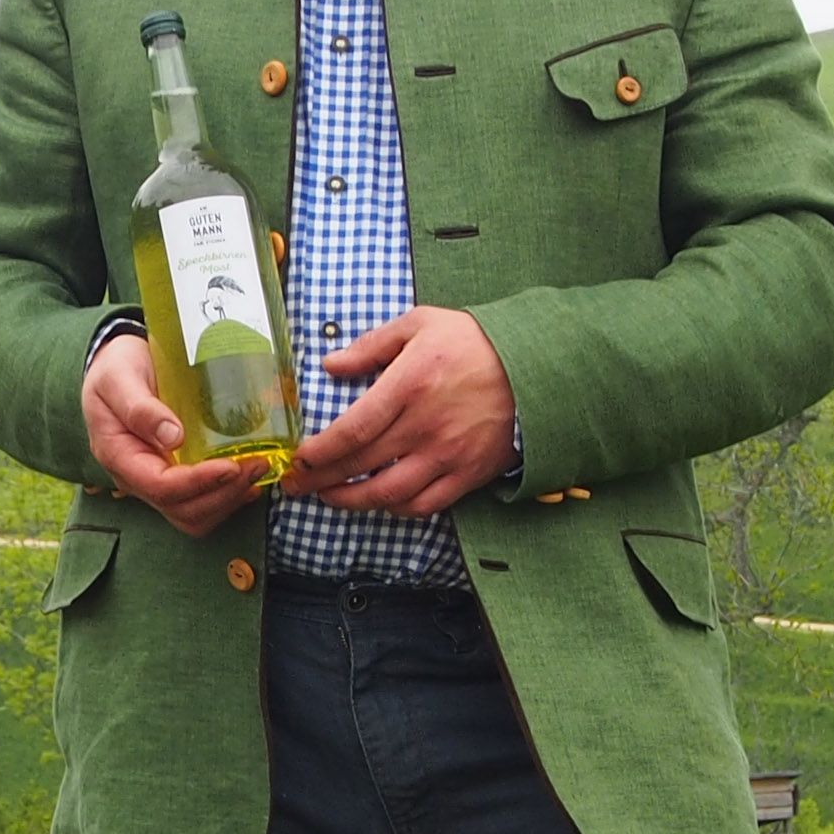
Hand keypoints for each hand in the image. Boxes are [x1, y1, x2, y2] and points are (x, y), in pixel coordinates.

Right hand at [83, 329, 267, 538]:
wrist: (116, 364)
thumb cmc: (116, 368)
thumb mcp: (119, 378)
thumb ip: (140, 408)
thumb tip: (174, 438)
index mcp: (119, 456)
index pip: (161, 487)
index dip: (199, 482)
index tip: (231, 465)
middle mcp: (136, 478)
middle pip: (182, 509)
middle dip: (223, 494)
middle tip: (255, 465)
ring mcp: (156, 482)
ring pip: (195, 515)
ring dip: (229, 499)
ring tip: (257, 470)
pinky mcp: (175, 477)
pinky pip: (202, 503)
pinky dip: (229, 497)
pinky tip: (248, 480)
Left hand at [293, 306, 515, 517]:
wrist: (536, 367)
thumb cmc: (474, 342)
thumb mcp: (420, 324)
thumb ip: (371, 346)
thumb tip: (331, 365)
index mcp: (410, 385)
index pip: (353, 430)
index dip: (320, 451)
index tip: (300, 458)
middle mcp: (425, 426)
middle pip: (361, 465)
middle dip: (321, 480)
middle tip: (297, 485)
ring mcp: (448, 455)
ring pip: (389, 493)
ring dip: (352, 502)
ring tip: (330, 498)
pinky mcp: (468, 474)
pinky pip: (425, 504)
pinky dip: (396, 509)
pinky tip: (380, 502)